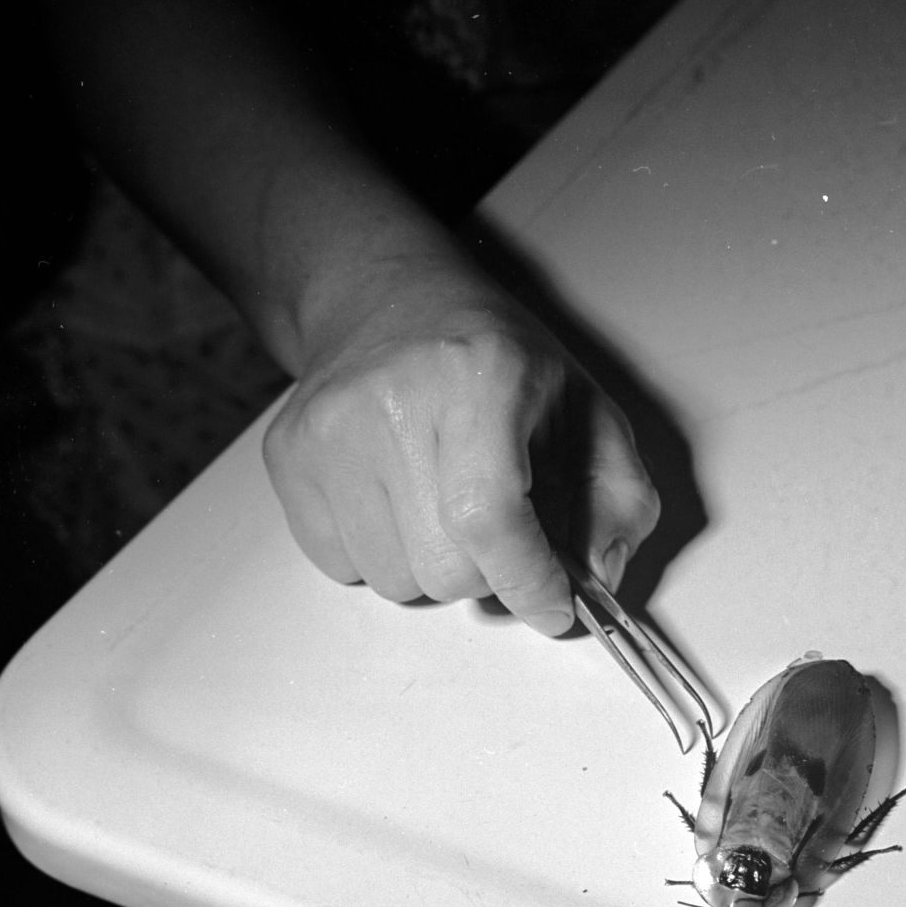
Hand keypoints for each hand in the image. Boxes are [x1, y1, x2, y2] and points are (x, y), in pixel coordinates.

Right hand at [262, 265, 658, 634]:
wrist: (389, 300)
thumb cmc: (493, 358)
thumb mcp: (586, 408)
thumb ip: (618, 499)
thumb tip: (597, 578)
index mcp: (480, 375)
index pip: (492, 519)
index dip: (529, 581)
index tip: (553, 606)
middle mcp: (391, 400)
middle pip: (445, 570)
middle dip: (488, 573)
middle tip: (497, 526)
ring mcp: (328, 431)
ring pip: (394, 582)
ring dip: (432, 566)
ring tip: (441, 502)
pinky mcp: (287, 457)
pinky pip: (342, 568)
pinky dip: (382, 555)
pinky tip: (397, 498)